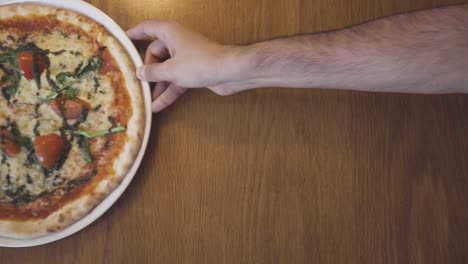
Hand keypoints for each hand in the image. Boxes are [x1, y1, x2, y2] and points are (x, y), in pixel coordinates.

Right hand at [127, 20, 243, 111]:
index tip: (122, 40)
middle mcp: (177, 42)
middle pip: (155, 54)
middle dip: (147, 70)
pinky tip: (158, 106)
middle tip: (137, 83)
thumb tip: (139, 73)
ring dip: (158, 85)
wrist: (230, 72)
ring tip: (145, 100)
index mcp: (170, 32)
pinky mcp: (194, 71)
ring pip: (166, 69)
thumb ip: (153, 72)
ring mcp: (186, 57)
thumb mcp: (171, 70)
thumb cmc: (200, 63)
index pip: (147, 28)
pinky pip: (176, 80)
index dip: (134, 33)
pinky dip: (169, 91)